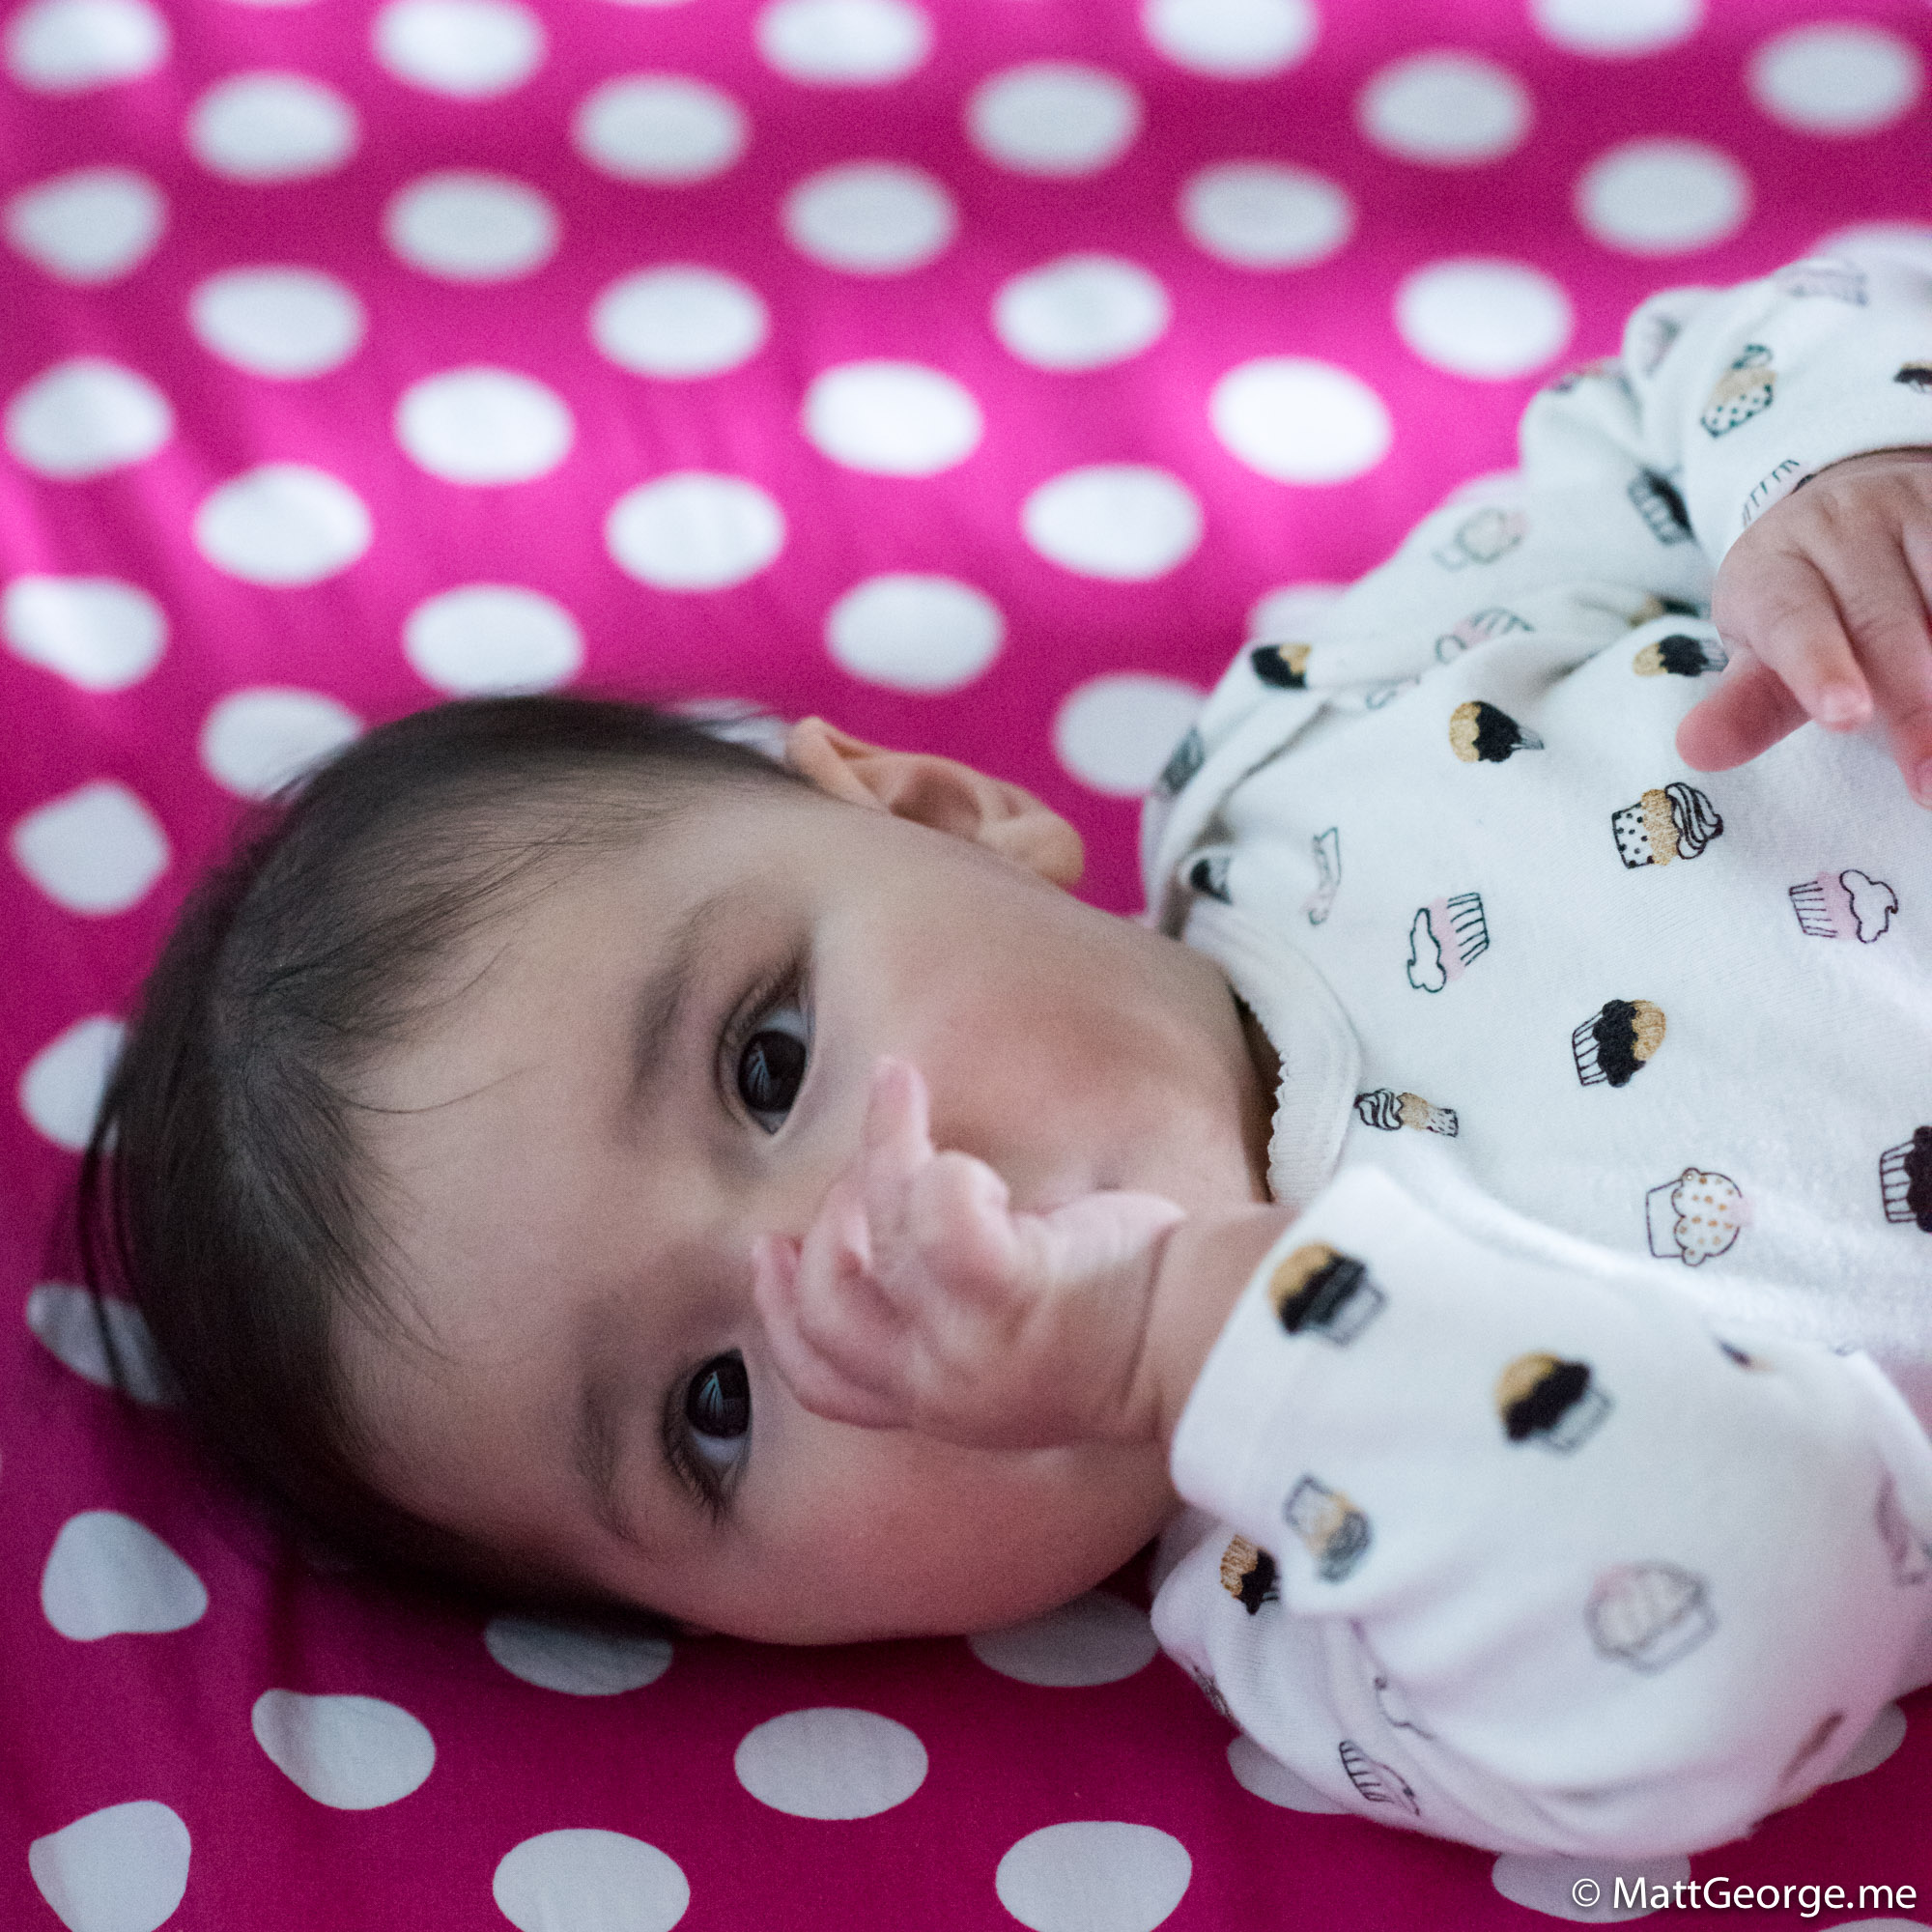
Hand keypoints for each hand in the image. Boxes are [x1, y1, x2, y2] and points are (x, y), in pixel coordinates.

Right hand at [752, 1058, 1196, 1450]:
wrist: (1217, 1331)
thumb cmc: (1134, 1310)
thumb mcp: (1023, 1333)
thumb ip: (957, 1308)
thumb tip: (907, 1231)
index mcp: (942, 1402)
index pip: (824, 1381)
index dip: (779, 1315)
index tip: (770, 1251)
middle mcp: (943, 1388)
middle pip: (827, 1311)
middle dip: (824, 1228)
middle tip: (864, 1168)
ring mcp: (969, 1347)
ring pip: (870, 1245)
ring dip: (877, 1156)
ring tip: (902, 1096)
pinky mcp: (1007, 1295)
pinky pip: (930, 1211)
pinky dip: (922, 1149)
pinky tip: (942, 1121)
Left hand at [1678, 447, 1931, 802]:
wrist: (1844, 514)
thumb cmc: (1797, 610)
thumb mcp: (1760, 653)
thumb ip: (1743, 705)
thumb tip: (1695, 751)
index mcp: (1775, 568)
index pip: (1794, 621)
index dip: (1819, 668)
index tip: (1845, 716)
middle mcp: (1844, 528)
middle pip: (1884, 624)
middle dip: (1915, 705)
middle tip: (1928, 782)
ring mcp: (1916, 511)